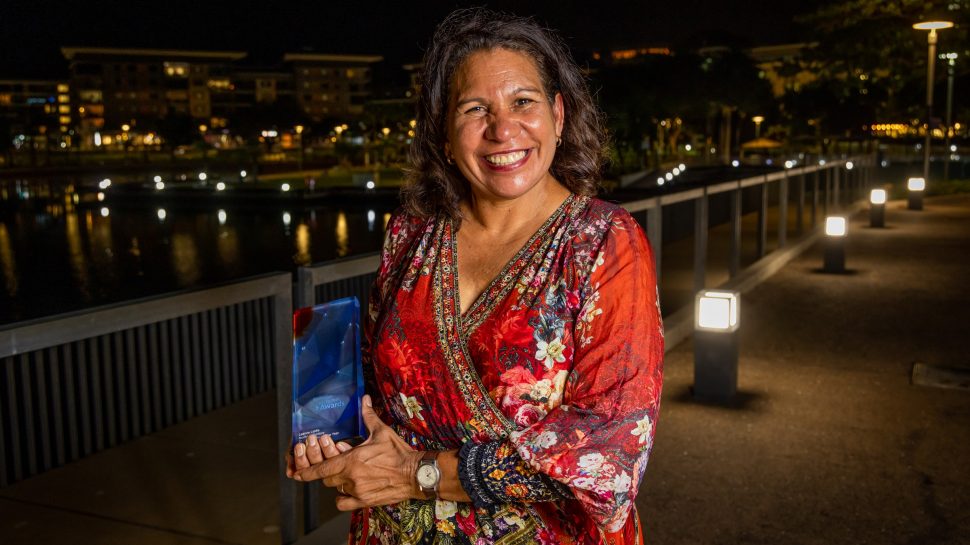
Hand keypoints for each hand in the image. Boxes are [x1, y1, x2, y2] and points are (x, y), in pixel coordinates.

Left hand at [290, 395, 423, 510]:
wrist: (415, 474)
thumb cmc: (398, 453)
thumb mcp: (382, 432)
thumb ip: (368, 416)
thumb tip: (364, 399)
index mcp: (351, 460)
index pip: (321, 469)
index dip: (306, 471)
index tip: (297, 472)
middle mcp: (351, 478)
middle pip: (327, 478)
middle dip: (329, 470)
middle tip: (337, 462)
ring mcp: (357, 491)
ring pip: (336, 489)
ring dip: (338, 482)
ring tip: (349, 473)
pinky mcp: (365, 501)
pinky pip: (344, 503)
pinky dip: (343, 498)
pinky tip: (348, 491)